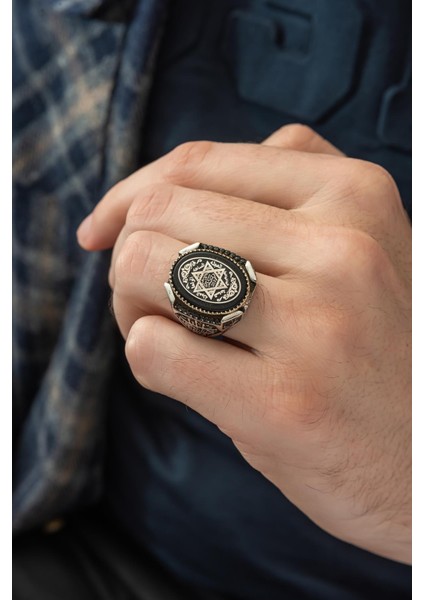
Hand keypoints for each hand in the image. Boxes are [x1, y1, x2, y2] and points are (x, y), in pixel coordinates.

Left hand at [77, 125, 410, 562]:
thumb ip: (284, 196)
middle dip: (130, 257)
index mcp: (354, 195)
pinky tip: (190, 380)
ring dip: (132, 306)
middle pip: (158, 212)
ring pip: (142, 266)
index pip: (196, 163)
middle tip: (156, 303)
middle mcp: (340, 247)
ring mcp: (316, 324)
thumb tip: (167, 183)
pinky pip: (152, 349)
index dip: (129, 194)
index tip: (102, 231)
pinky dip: (148, 360)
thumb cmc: (376, 354)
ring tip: (173, 337)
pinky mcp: (286, 402)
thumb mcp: (360, 248)